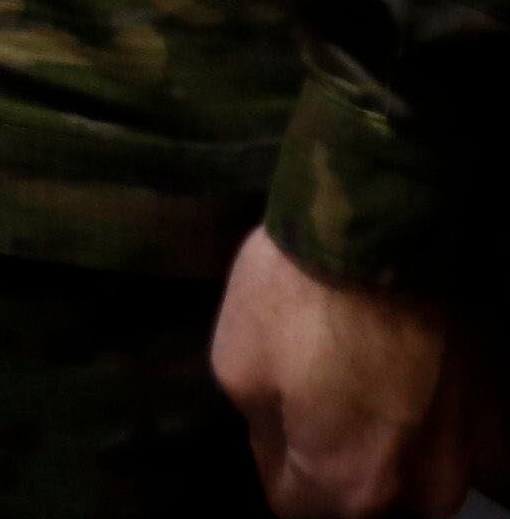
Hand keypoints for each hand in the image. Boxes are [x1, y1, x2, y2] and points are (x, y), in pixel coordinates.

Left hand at [215, 229, 497, 517]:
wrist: (390, 231)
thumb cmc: (302, 297)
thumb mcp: (238, 364)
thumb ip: (263, 433)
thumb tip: (283, 454)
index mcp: (348, 487)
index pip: (297, 509)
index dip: (278, 467)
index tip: (272, 428)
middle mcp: (421, 490)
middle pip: (367, 503)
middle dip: (338, 467)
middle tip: (318, 408)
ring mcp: (472, 456)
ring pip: (419, 480)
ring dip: (392, 450)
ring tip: (368, 389)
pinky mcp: (499, 415)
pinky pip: (462, 444)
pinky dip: (437, 425)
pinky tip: (412, 382)